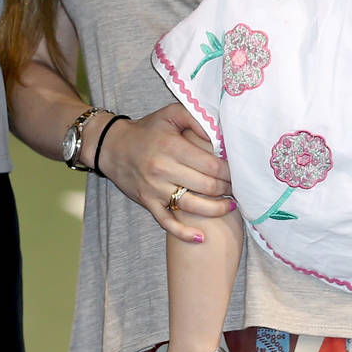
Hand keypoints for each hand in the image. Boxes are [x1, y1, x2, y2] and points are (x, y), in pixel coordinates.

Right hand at [99, 104, 235, 240]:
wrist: (112, 146)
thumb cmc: (146, 131)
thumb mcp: (170, 114)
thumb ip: (196, 118)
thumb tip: (220, 136)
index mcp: (171, 147)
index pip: (211, 165)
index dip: (230, 171)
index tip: (239, 171)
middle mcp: (163, 169)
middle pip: (207, 186)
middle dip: (227, 189)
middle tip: (237, 187)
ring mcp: (154, 189)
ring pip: (193, 206)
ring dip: (216, 209)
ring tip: (229, 205)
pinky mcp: (148, 203)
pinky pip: (167, 222)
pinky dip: (184, 233)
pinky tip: (201, 237)